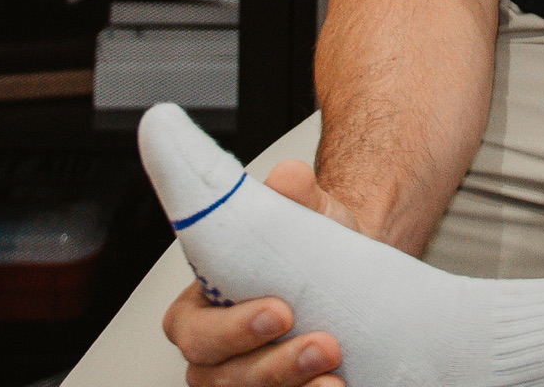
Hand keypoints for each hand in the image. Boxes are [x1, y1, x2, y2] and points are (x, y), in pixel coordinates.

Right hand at [163, 161, 353, 386]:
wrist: (350, 275)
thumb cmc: (309, 248)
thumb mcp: (304, 214)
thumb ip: (292, 194)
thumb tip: (289, 177)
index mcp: (199, 308)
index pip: (193, 331)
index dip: (232, 329)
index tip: (280, 311)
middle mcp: (215, 355)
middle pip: (224, 377)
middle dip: (274, 364)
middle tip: (323, 344)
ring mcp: (244, 381)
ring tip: (335, 372)